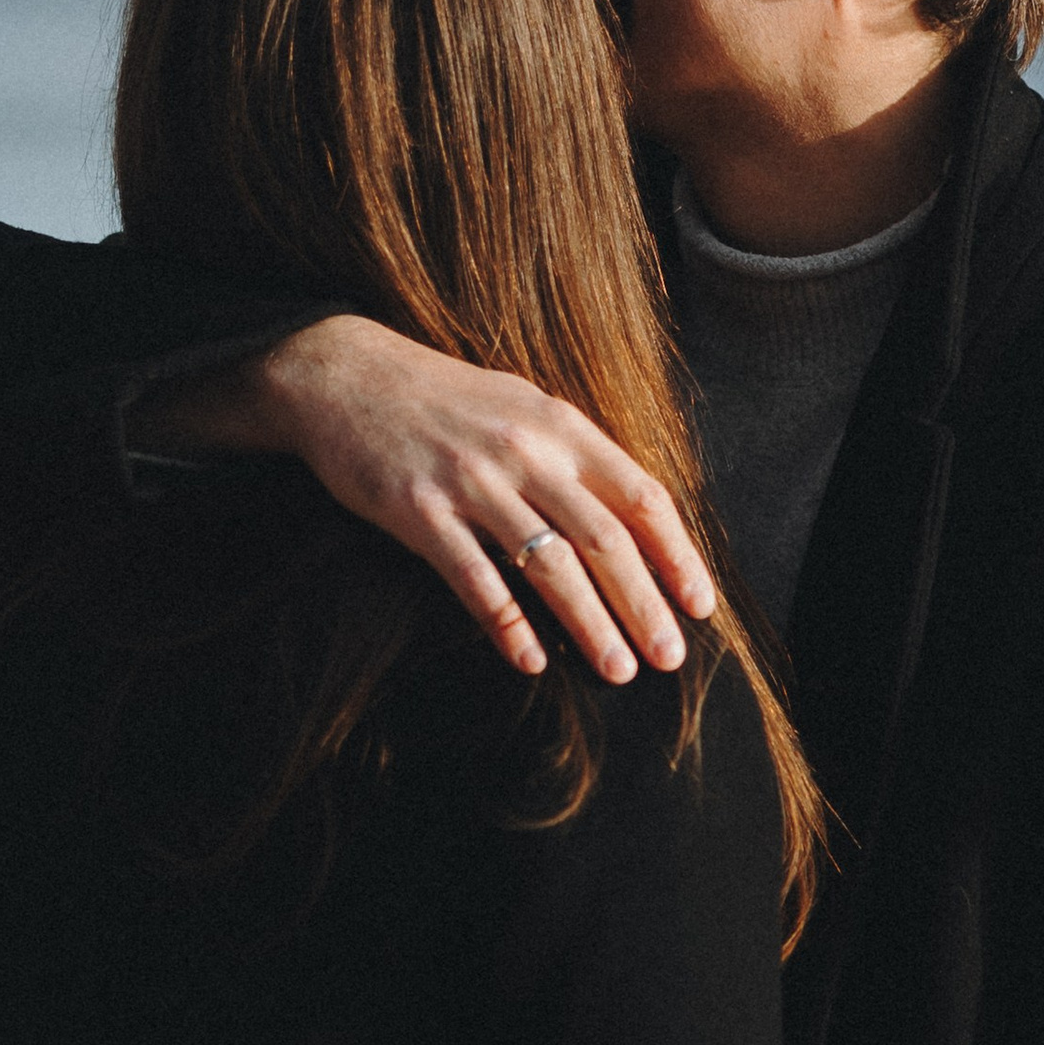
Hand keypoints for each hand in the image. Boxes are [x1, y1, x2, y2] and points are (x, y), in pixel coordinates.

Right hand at [167, 313, 715, 685]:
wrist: (346, 375)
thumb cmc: (445, 400)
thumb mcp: (522, 407)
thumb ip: (575, 457)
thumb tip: (635, 518)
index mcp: (560, 425)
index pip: (640, 495)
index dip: (676, 554)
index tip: (698, 605)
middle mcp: (524, 450)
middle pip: (604, 538)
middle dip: (644, 604)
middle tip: (667, 657)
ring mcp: (470, 480)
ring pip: (549, 563)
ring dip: (590, 624)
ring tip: (616, 669)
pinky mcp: (418, 509)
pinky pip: (475, 579)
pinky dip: (508, 625)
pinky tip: (531, 660)